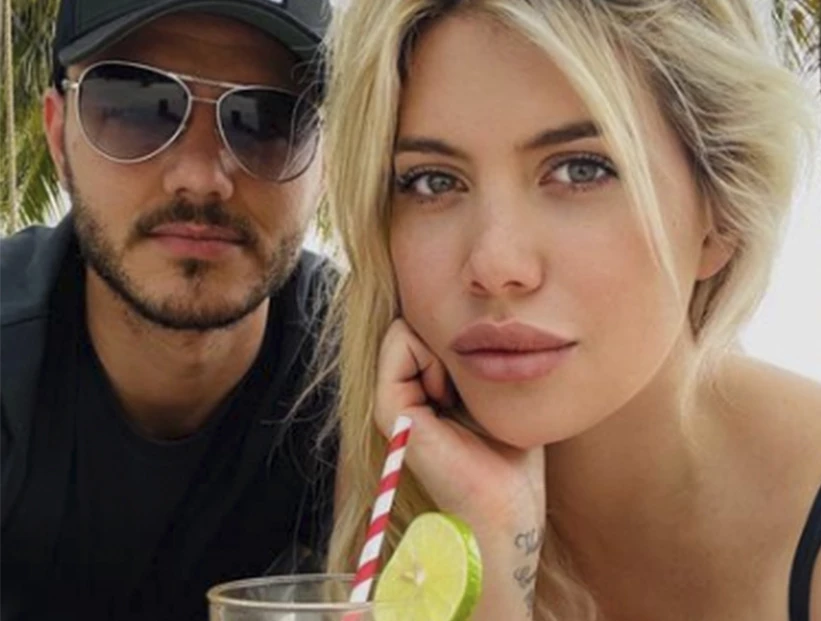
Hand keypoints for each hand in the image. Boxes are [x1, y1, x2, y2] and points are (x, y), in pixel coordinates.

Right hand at [375, 318, 545, 618]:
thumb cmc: (511, 451)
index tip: (477, 376)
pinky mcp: (389, 409)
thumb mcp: (495, 390)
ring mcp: (391, 401)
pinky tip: (448, 395)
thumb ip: (476, 358)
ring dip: (443, 350)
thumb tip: (475, 320)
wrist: (507, 504)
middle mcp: (401, 395)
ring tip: (457, 393)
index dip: (456, 336)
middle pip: (415, 324)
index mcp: (420, 392)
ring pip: (406, 328)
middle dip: (449, 340)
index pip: (424, 326)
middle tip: (467, 385)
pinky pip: (400, 343)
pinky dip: (432, 357)